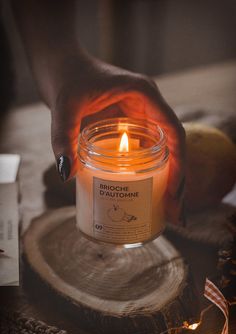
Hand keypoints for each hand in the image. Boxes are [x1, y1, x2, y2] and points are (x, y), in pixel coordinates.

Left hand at [51, 55, 184, 224]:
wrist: (61, 68)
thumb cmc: (66, 79)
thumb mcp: (64, 108)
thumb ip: (63, 138)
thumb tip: (66, 174)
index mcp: (143, 94)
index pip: (173, 131)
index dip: (179, 163)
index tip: (174, 192)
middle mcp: (148, 106)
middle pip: (174, 146)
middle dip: (177, 180)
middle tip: (174, 213)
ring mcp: (141, 116)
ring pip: (164, 151)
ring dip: (168, 180)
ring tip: (167, 210)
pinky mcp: (130, 127)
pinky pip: (147, 152)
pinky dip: (152, 173)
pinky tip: (149, 192)